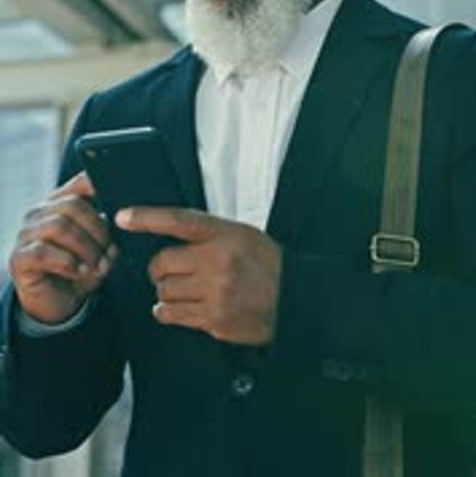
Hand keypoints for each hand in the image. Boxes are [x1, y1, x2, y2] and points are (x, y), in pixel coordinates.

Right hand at [9, 173, 116, 324]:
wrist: (60, 304)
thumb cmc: (80, 269)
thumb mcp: (99, 249)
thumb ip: (109, 232)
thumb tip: (123, 221)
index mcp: (61, 203)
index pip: (80, 183)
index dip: (99, 186)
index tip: (118, 202)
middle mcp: (40, 213)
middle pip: (73, 206)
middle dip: (98, 231)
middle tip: (110, 253)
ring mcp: (26, 234)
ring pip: (59, 226)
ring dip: (85, 248)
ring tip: (98, 266)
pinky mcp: (18, 258)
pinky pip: (42, 252)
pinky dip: (67, 262)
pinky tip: (79, 271)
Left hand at [116, 207, 281, 344]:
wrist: (292, 298)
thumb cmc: (264, 262)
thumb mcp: (240, 234)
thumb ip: (206, 234)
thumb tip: (168, 236)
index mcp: (222, 235)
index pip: (177, 221)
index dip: (147, 218)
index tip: (123, 217)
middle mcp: (215, 262)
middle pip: (161, 264)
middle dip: (158, 269)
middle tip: (167, 270)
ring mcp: (214, 293)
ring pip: (163, 292)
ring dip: (165, 291)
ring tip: (181, 289)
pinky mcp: (213, 320)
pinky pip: (172, 315)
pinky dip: (168, 311)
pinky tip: (179, 306)